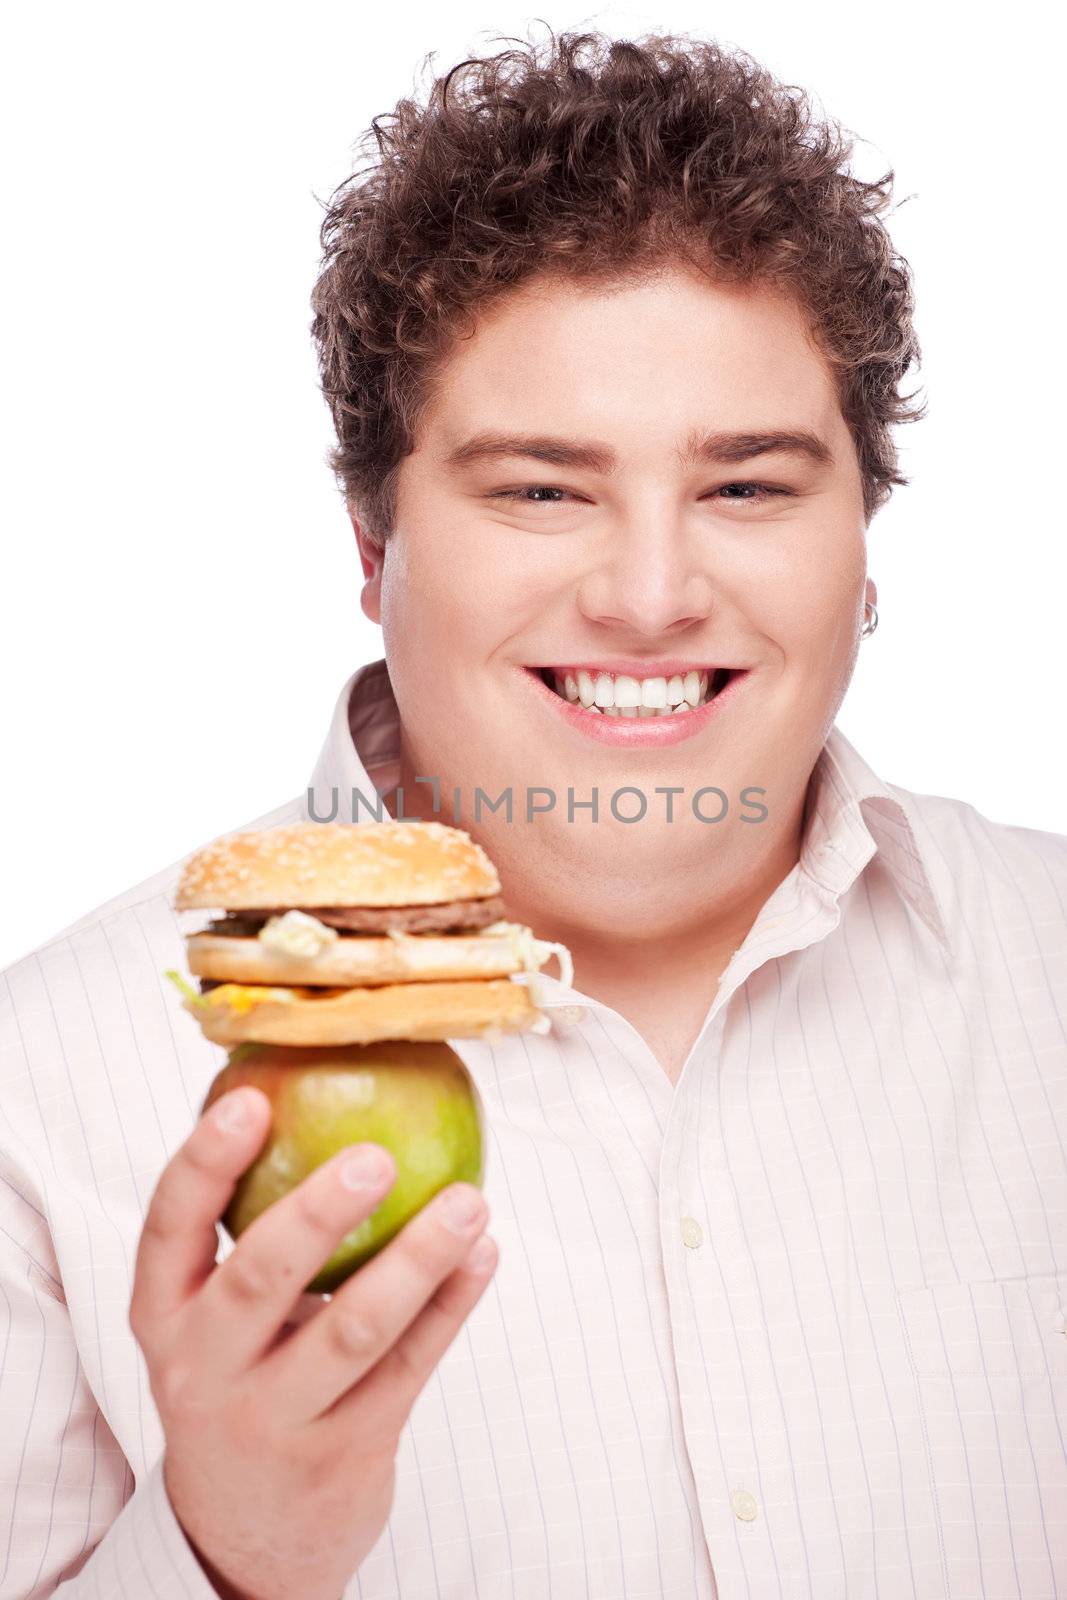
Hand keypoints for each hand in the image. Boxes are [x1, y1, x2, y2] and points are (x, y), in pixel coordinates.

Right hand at [129, 1085, 496, 1599]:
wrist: (245, 1533)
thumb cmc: (239, 1372)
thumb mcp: (210, 1313)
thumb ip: (246, 1222)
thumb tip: (306, 1077)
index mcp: (163, 1313)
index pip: (169, 1227)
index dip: (205, 1161)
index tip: (251, 1099)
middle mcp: (205, 1368)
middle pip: (259, 1279)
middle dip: (316, 1213)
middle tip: (374, 1155)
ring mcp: (274, 1418)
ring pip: (354, 1329)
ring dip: (418, 1258)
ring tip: (469, 1200)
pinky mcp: (345, 1452)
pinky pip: (411, 1365)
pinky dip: (453, 1304)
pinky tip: (485, 1253)